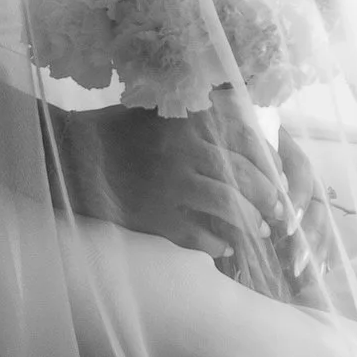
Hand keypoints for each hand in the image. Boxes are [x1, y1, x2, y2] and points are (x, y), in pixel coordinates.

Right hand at [52, 96, 295, 290]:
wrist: (73, 157)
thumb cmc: (119, 131)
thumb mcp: (162, 109)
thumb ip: (202, 108)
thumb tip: (245, 108)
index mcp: (191, 123)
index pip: (248, 144)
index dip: (271, 166)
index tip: (284, 181)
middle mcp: (185, 151)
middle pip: (244, 177)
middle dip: (270, 199)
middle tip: (280, 213)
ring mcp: (170, 185)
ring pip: (228, 206)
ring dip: (250, 222)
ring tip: (259, 232)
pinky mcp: (155, 216)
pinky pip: (197, 235)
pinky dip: (217, 245)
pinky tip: (225, 248)